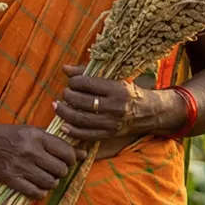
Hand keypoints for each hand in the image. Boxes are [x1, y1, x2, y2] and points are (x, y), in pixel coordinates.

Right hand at [0, 113, 85, 197]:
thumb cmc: (14, 136)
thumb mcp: (36, 133)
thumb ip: (59, 144)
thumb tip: (84, 155)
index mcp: (37, 137)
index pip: (67, 153)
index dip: (71, 159)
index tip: (65, 160)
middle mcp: (30, 151)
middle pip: (60, 170)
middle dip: (61, 171)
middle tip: (53, 168)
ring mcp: (20, 166)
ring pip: (50, 182)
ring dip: (51, 182)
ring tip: (45, 177)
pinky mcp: (12, 179)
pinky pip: (36, 193)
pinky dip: (40, 192)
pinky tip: (36, 185)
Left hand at [53, 65, 178, 149]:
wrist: (147, 112)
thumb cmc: (126, 91)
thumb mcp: (113, 79)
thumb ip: (88, 73)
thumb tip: (64, 69)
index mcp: (117, 89)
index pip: (87, 84)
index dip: (74, 82)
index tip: (71, 82)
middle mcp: (115, 107)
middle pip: (82, 102)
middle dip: (68, 96)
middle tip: (64, 94)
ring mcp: (112, 123)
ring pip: (81, 119)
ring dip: (64, 113)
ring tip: (57, 106)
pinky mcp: (109, 135)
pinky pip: (86, 135)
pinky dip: (72, 131)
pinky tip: (63, 125)